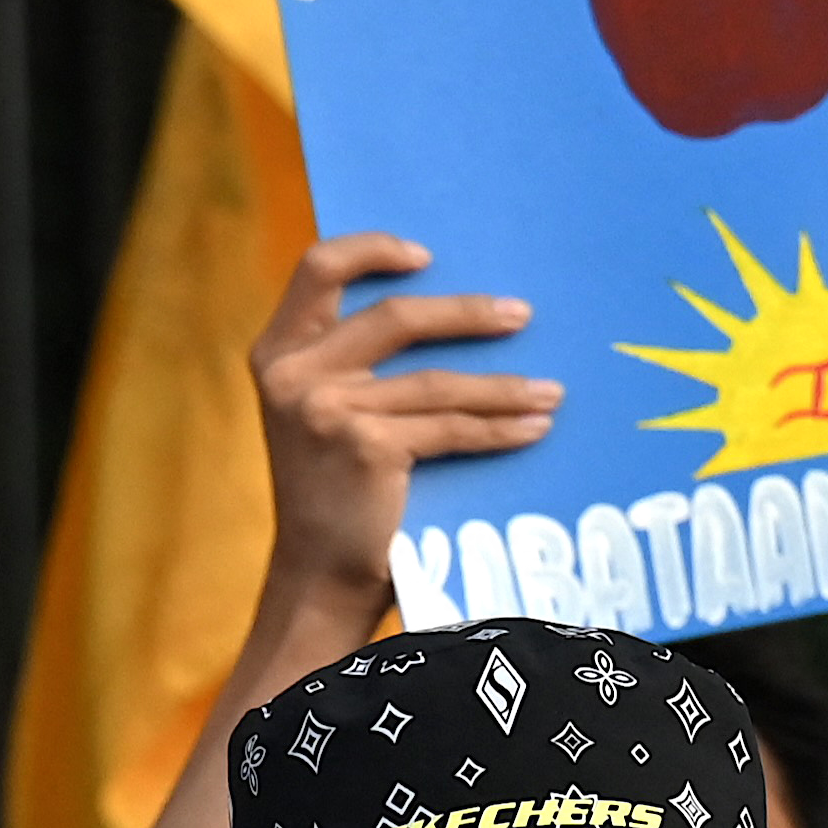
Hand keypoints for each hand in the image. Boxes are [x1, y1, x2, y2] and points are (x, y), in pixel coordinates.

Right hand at [252, 234, 553, 619]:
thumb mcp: (321, 413)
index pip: (317, 268)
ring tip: (551, 391)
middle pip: (397, 316)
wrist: (317, 578)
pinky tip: (534, 428)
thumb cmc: (333, 493)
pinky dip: (500, 427)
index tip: (426, 257)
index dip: (372, 249)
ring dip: (504, 385)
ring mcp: (327, 409)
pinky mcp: (367, 445)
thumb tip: (452, 311)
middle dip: (468, 314)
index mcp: (277, 355)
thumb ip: (351, 363)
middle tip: (521, 314)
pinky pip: (451, 426)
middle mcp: (293, 375)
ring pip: (437, 381)